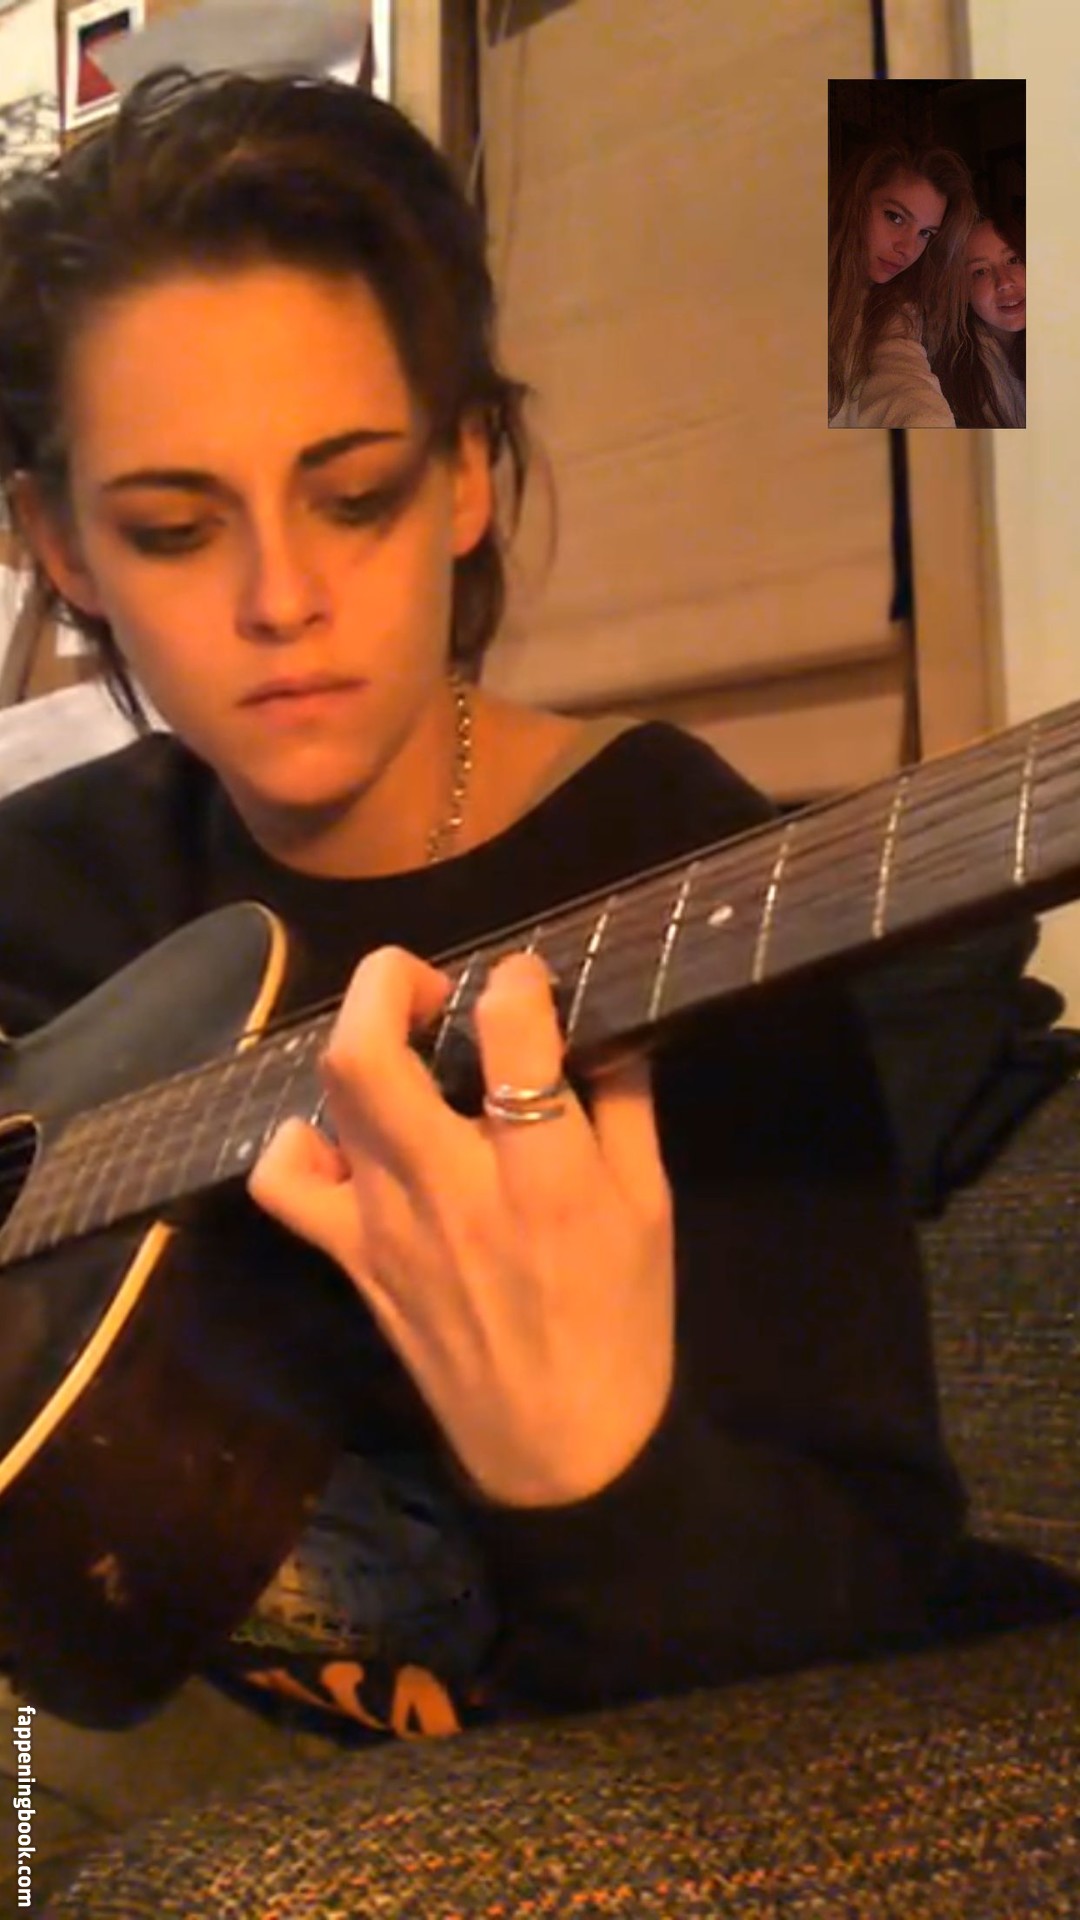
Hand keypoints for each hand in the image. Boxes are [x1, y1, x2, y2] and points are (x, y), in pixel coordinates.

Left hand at [248, 947, 674, 1507]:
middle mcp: (453, 1186)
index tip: (526, 985)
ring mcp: (386, 1222)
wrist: (560, 1448)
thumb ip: (623, 1106)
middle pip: (368, 1052)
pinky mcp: (351, 1257)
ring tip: (400, 1055)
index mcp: (547, 1174)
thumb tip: (597, 1024)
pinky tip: (344, 1141)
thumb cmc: (622, 1322)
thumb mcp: (651, 1206)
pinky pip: (286, 1184)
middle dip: (386, 982)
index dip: (515, 980)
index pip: (508, 1032)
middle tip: (432, 992)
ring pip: (330, 1098)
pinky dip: (298, 1143)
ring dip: (359, 1044)